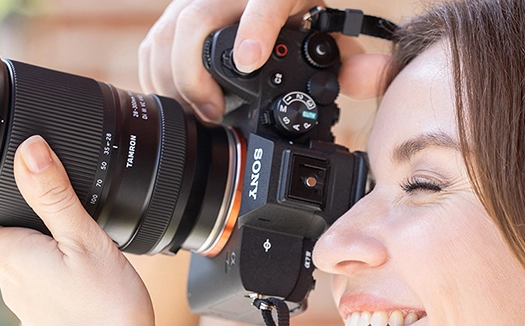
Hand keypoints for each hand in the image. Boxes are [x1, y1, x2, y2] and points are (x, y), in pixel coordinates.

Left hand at [0, 135, 156, 325]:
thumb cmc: (105, 317)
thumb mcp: (86, 242)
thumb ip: (55, 196)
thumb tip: (28, 150)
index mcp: (11, 257)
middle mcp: (11, 283)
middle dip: (14, 215)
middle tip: (44, 194)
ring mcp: (29, 306)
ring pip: (22, 261)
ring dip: (41, 243)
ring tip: (74, 231)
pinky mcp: (49, 321)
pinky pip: (44, 283)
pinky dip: (59, 269)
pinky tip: (88, 269)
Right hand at [139, 0, 394, 123]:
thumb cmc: (299, 8)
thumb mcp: (327, 28)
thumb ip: (349, 56)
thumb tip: (369, 77)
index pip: (265, 2)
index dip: (254, 30)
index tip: (251, 61)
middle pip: (194, 22)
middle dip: (195, 75)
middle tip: (214, 114)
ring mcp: (198, 0)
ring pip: (165, 35)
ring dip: (173, 82)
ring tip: (198, 116)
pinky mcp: (177, 14)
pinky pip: (155, 44)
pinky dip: (158, 77)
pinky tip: (174, 102)